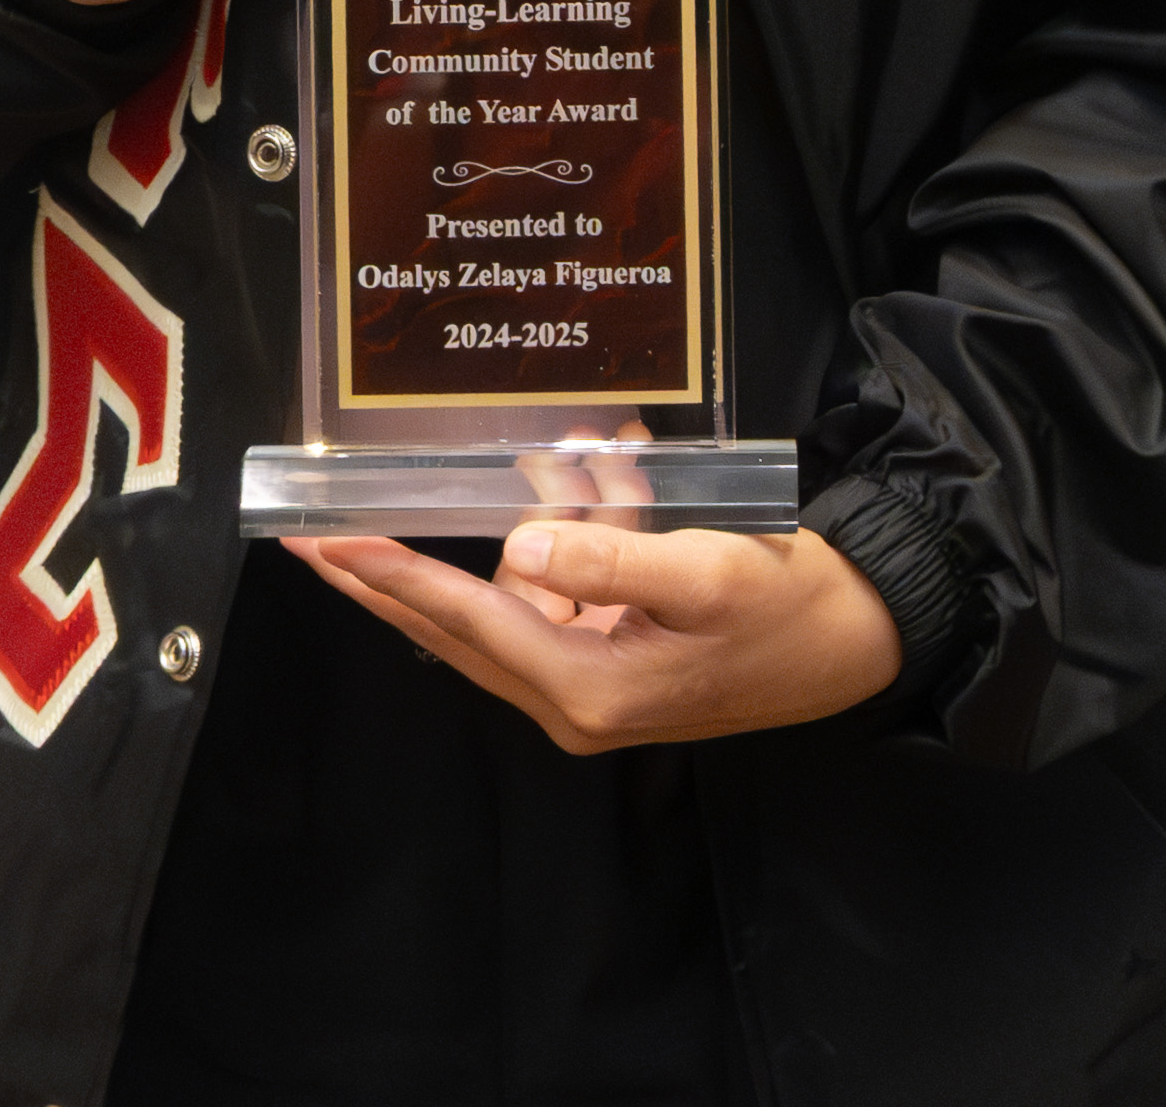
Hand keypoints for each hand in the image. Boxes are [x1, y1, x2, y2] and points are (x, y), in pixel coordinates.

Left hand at [290, 521, 904, 753]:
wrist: (857, 638)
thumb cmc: (786, 609)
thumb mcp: (705, 574)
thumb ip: (609, 560)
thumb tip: (520, 547)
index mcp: (584, 687)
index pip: (462, 620)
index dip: (388, 574)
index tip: (322, 540)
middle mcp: (572, 695)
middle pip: (454, 624)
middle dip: (388, 570)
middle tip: (307, 537)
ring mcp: (590, 677)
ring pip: (511, 592)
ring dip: (511, 527)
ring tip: (499, 484)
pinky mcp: (612, 653)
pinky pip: (563, 580)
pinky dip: (576, 524)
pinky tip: (614, 470)